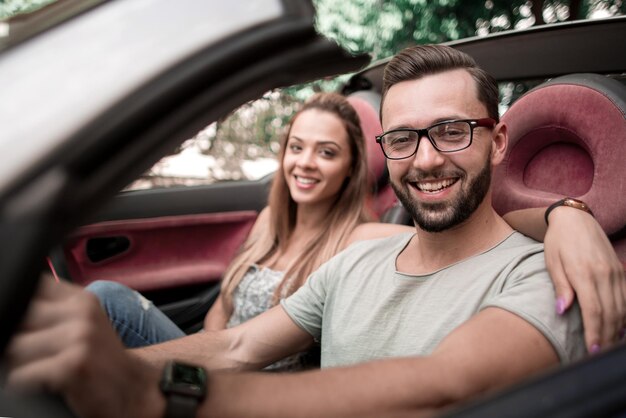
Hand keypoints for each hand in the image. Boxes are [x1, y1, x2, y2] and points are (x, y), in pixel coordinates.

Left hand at [4, 278, 162, 417]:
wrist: (133, 387)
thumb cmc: (101, 359)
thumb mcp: (85, 322)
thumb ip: (54, 309)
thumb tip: (14, 310)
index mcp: (81, 299)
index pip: (32, 286)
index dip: (23, 308)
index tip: (30, 326)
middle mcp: (82, 312)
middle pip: (19, 317)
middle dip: (19, 338)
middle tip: (40, 354)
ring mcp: (79, 337)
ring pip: (15, 347)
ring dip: (21, 363)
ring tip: (44, 368)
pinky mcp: (72, 364)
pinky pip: (21, 374)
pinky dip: (26, 382)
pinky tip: (48, 381)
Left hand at [544, 207, 625, 352]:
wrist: (575, 218)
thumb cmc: (558, 241)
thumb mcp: (552, 261)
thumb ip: (560, 286)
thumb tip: (562, 310)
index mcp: (584, 273)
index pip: (593, 310)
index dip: (594, 332)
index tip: (591, 350)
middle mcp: (604, 274)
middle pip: (610, 313)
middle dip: (606, 337)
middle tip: (598, 355)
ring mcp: (615, 272)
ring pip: (621, 307)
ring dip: (617, 329)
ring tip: (607, 346)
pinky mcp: (620, 270)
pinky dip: (625, 314)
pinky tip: (620, 327)